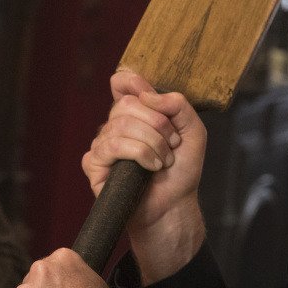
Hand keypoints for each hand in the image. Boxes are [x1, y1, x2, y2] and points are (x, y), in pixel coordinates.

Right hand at [81, 71, 206, 279]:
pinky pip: (112, 146)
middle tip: (172, 145)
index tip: (150, 96)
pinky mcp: (94, 164)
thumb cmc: (180, 170)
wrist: (174, 204)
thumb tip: (148, 94)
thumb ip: (178, 105)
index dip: (132, 82)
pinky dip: (139, 154)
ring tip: (163, 161)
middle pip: (126, 104)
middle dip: (157, 124)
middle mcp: (115, 125)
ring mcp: (103, 144)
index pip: (122, 83)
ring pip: (120, 126)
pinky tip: (150, 168)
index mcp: (136, 113)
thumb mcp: (192, 131)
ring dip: (152, 143)